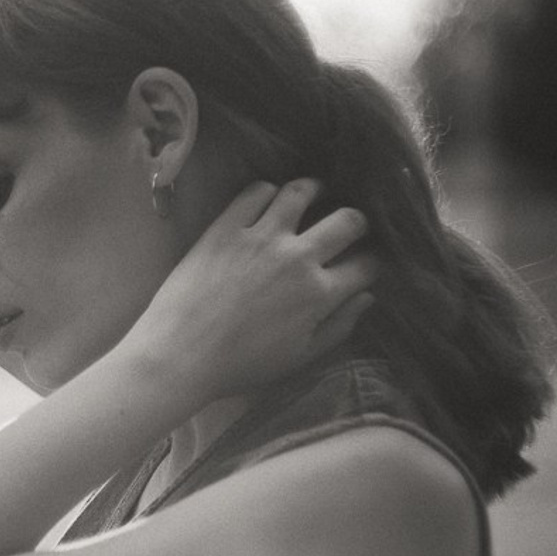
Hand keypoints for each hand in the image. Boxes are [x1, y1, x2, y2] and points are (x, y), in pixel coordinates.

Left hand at [119, 179, 375, 408]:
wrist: (181, 354)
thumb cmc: (241, 364)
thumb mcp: (300, 357)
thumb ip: (339, 327)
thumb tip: (367, 297)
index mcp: (319, 294)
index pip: (367, 265)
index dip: (375, 262)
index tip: (369, 261)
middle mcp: (297, 257)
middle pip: (347, 220)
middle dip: (358, 220)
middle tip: (350, 225)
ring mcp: (261, 237)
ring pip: (302, 193)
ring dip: (315, 191)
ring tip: (316, 194)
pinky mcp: (227, 226)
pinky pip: (256, 192)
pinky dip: (268, 191)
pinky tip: (269, 200)